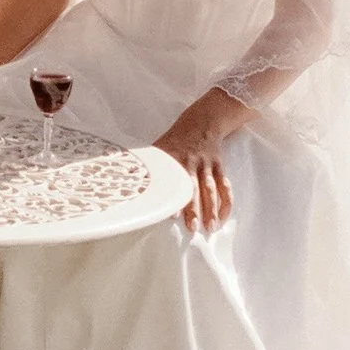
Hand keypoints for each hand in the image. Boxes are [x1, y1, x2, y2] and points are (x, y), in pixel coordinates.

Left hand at [155, 89, 248, 233]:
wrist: (202, 121)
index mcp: (173, 159)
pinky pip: (224, 185)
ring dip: (211, 209)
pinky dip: (226, 201)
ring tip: (210, 227)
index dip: (172, 198)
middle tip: (193, 227)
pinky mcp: (218, 166)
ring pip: (210, 189)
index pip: (173, 181)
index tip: (170, 215)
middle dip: (193, 208)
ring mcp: (206, 165)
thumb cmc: (175, 139)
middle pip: (193, 188)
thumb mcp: (158, 147)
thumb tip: (123, 176)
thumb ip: (144, 164)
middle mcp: (191, 162)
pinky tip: (223, 216)